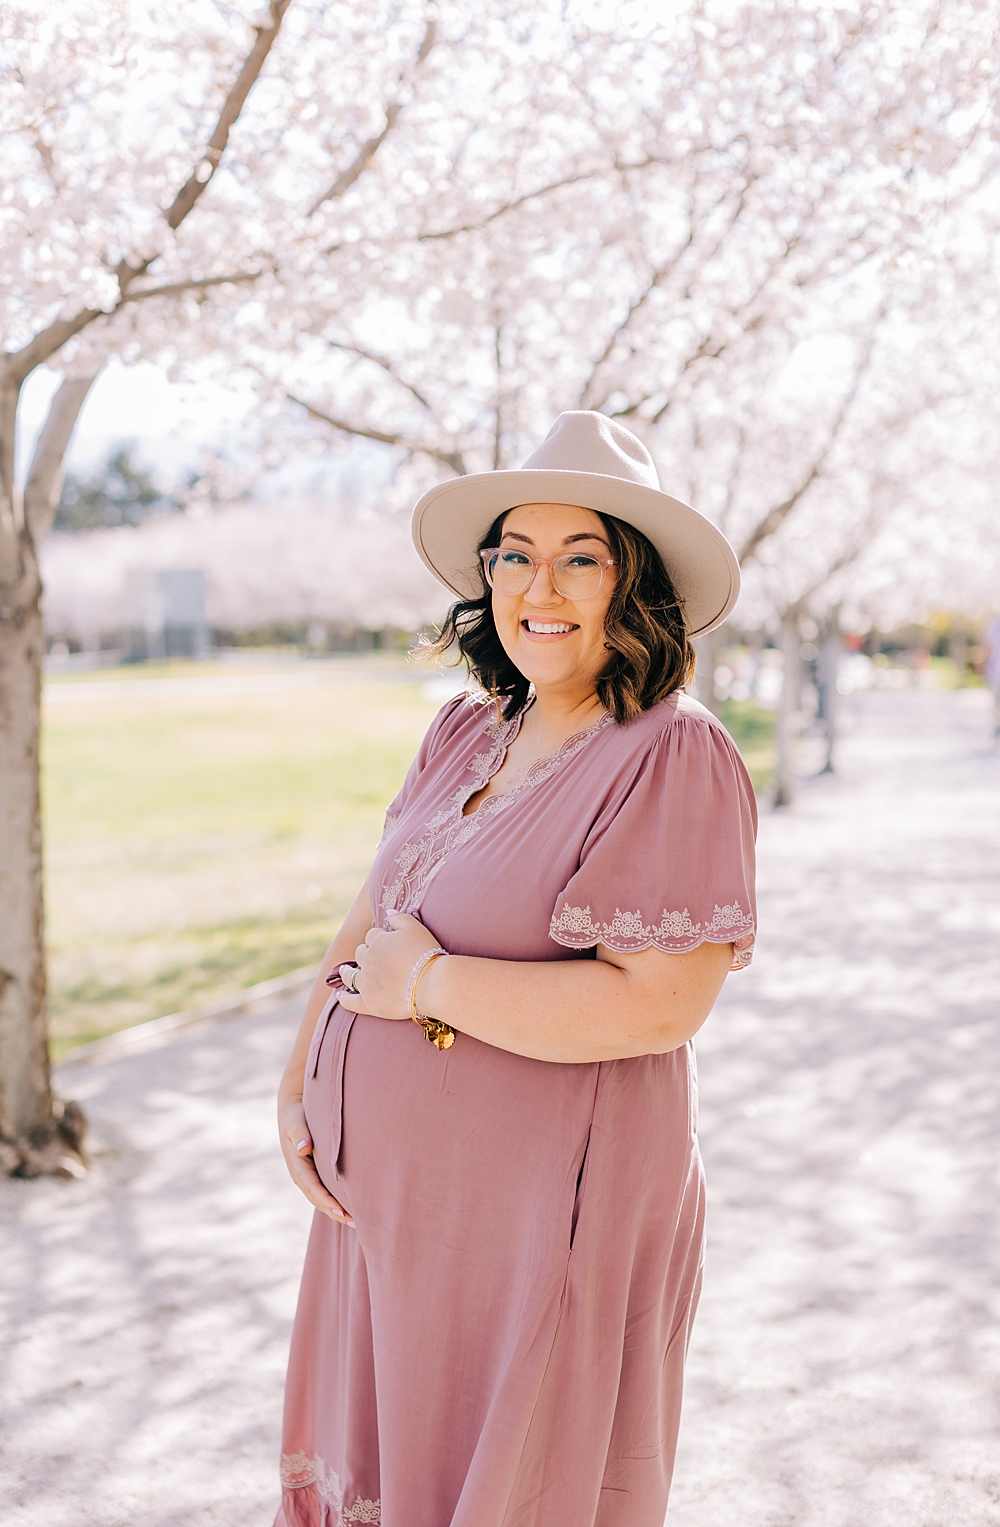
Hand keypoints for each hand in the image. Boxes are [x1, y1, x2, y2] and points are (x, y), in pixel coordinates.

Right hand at [278, 1096, 353, 1225]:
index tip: (342, 1211)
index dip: (327, 1201)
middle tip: (355, 1222)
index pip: (313, 1188)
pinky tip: (350, 1206)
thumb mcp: (295, 1122)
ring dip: (335, 1210)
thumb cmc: (296, 1115)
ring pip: (321, 1198)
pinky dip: (335, 1201)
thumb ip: (300, 1134)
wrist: (291, 1109)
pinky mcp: (314, 1172)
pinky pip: (324, 1190)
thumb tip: (304, 1148)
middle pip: (317, 1199)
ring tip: (355, 1221)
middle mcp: (301, 1174)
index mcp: (297, 1165)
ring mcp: (307, 1175)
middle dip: (334, 1211)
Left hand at [337, 912, 440, 1020]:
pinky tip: (340, 996)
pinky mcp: (368, 1003)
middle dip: (364, 953)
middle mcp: (368, 960)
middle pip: (360, 953)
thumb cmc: (426, 954)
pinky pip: (350, 1001)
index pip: (372, 936)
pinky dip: (344, 998)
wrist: (432, 984)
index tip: (386, 943)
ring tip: (344, 972)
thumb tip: (387, 912)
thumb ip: (400, 917)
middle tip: (370, 958)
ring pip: (350, 975)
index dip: (378, 938)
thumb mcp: (416, 928)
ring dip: (346, 972)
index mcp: (378, 941)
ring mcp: (366, 983)